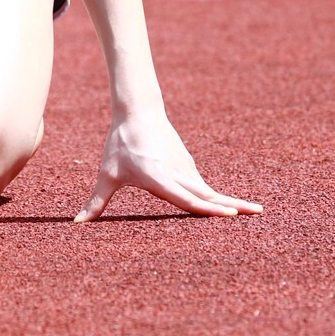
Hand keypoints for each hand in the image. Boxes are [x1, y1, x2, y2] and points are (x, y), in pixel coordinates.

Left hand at [74, 108, 261, 222]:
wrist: (138, 111)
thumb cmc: (120, 144)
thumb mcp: (107, 174)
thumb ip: (96, 202)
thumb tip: (77, 223)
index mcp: (160, 178)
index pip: (188, 198)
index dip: (208, 209)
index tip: (229, 215)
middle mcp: (178, 174)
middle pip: (208, 195)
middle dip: (232, 206)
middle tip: (257, 214)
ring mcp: (186, 168)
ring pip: (209, 190)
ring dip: (230, 201)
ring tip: (252, 212)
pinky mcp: (187, 164)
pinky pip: (204, 185)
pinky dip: (217, 197)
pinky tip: (229, 205)